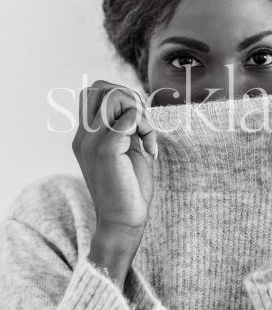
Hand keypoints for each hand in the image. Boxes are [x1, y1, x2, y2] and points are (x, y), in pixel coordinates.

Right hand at [72, 80, 157, 240]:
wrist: (123, 223)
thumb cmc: (129, 189)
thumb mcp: (127, 150)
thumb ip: (127, 127)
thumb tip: (137, 104)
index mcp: (86, 136)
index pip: (94, 92)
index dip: (121, 96)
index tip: (137, 121)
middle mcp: (84, 136)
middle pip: (100, 86)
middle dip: (128, 96)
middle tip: (142, 123)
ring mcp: (92, 141)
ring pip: (114, 95)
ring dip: (138, 110)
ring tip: (145, 134)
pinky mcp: (106, 150)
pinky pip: (129, 117)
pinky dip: (145, 127)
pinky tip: (149, 149)